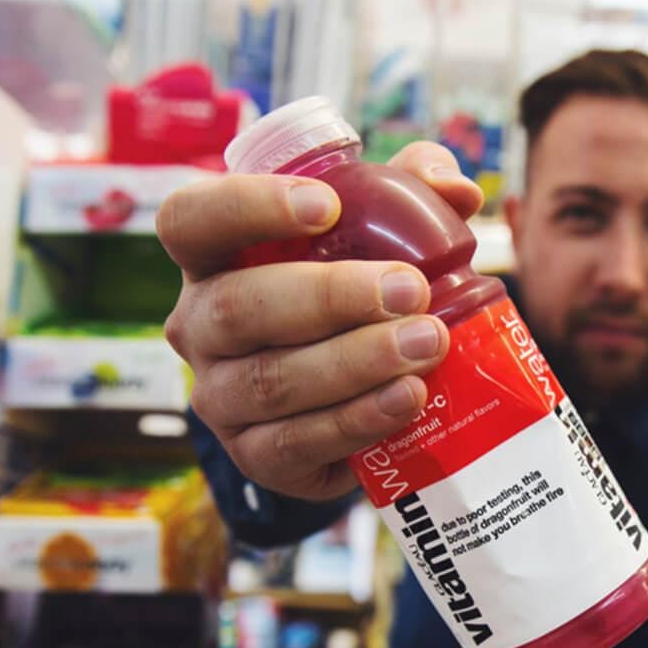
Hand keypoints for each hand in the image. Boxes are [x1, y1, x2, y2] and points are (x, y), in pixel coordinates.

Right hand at [157, 143, 482, 500]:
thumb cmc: (353, 301)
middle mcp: (200, 327)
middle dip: (329, 296)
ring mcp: (220, 397)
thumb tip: (457, 191)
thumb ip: (413, 198)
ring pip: (271, 379)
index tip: (327, 206)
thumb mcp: (378, 238)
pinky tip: (407, 398)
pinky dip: (357, 419)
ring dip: (355, 361)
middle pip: (238, 306)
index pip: (190, 219)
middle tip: (408, 290)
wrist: (352, 406)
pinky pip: (296, 442)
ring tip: (427, 344)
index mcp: (212, 259)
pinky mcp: (254, 456)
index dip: (247, 206)